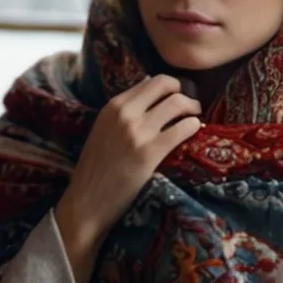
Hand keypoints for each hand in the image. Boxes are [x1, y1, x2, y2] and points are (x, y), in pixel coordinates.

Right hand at [55, 74, 202, 282]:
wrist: (87, 202)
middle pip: (167, 85)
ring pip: (178, 103)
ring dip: (192, 108)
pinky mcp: (150, 152)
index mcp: (114, 105)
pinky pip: (183, 128)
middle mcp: (126, 113)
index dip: (170, 86)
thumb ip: (125, 111)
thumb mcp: (104, 129)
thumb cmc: (97, 168)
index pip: (152, 80)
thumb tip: (152, 90)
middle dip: (184, 92)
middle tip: (190, 105)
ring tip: (194, 118)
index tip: (177, 95)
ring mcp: (138, 132)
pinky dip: (193, 126)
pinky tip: (194, 132)